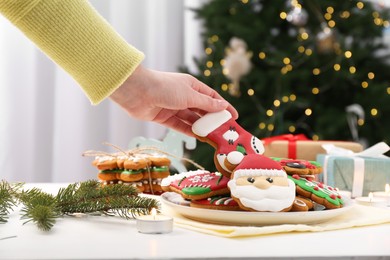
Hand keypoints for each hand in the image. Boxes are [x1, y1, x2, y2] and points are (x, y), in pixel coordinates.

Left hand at [110, 65, 237, 135]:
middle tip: (225, 131)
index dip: (223, 107)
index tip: (234, 117)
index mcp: (191, 85)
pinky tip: (199, 137)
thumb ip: (206, 103)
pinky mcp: (164, 117)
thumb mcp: (189, 95)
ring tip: (214, 137)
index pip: (212, 97)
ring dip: (202, 127)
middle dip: (213, 119)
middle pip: (202, 109)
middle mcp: (183, 95)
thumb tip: (223, 107)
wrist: (137, 91)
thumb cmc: (165, 88)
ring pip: (191, 119)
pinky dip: (189, 131)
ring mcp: (173, 107)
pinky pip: (180, 125)